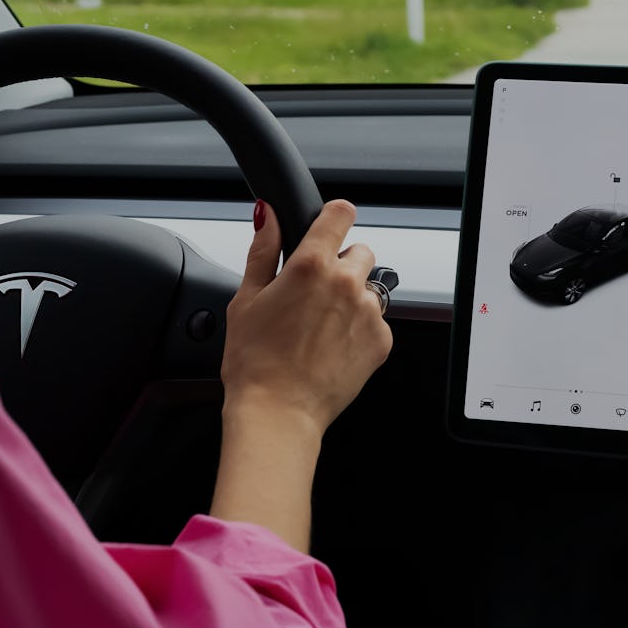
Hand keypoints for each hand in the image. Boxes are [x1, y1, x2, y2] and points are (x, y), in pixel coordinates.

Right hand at [221, 199, 392, 435]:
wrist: (278, 413)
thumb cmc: (255, 361)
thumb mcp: (246, 298)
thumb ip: (262, 249)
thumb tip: (267, 214)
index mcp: (311, 265)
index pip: (340, 213)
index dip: (334, 216)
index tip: (329, 225)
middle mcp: (346, 282)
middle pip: (359, 251)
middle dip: (340, 265)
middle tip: (314, 295)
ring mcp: (368, 311)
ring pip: (369, 287)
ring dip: (351, 298)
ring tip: (322, 327)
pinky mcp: (382, 339)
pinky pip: (377, 320)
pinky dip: (360, 328)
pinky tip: (333, 347)